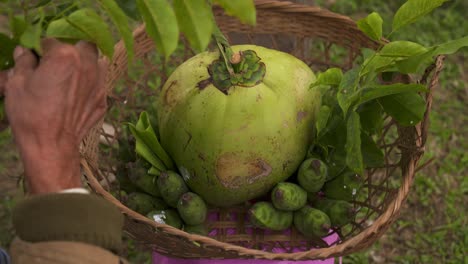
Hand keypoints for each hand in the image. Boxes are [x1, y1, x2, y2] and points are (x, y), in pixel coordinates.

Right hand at [0, 39, 106, 193]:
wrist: (52, 145)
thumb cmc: (31, 114)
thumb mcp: (17, 84)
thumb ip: (23, 63)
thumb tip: (25, 52)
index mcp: (65, 55)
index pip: (52, 40)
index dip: (41, 48)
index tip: (35, 58)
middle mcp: (88, 65)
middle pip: (83, 46)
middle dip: (71, 50)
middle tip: (57, 64)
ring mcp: (99, 84)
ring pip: (96, 64)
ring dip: (85, 66)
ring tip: (69, 78)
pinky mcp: (103, 100)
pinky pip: (97, 85)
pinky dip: (88, 86)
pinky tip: (75, 96)